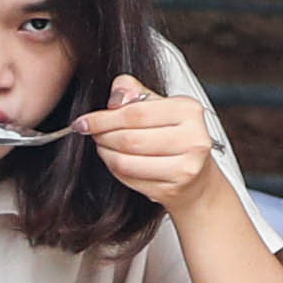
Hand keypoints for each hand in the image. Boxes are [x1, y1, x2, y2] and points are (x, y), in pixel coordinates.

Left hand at [75, 76, 218, 212]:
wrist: (198, 176)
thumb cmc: (176, 136)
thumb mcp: (160, 106)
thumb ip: (135, 93)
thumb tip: (117, 96)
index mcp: (189, 111)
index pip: (136, 113)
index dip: (103, 118)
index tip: (84, 121)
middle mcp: (193, 139)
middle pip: (130, 139)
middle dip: (103, 136)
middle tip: (92, 133)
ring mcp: (185, 168)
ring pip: (127, 162)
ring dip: (106, 154)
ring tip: (102, 146)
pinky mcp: (172, 189)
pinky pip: (130, 179)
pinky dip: (116, 170)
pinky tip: (116, 161)